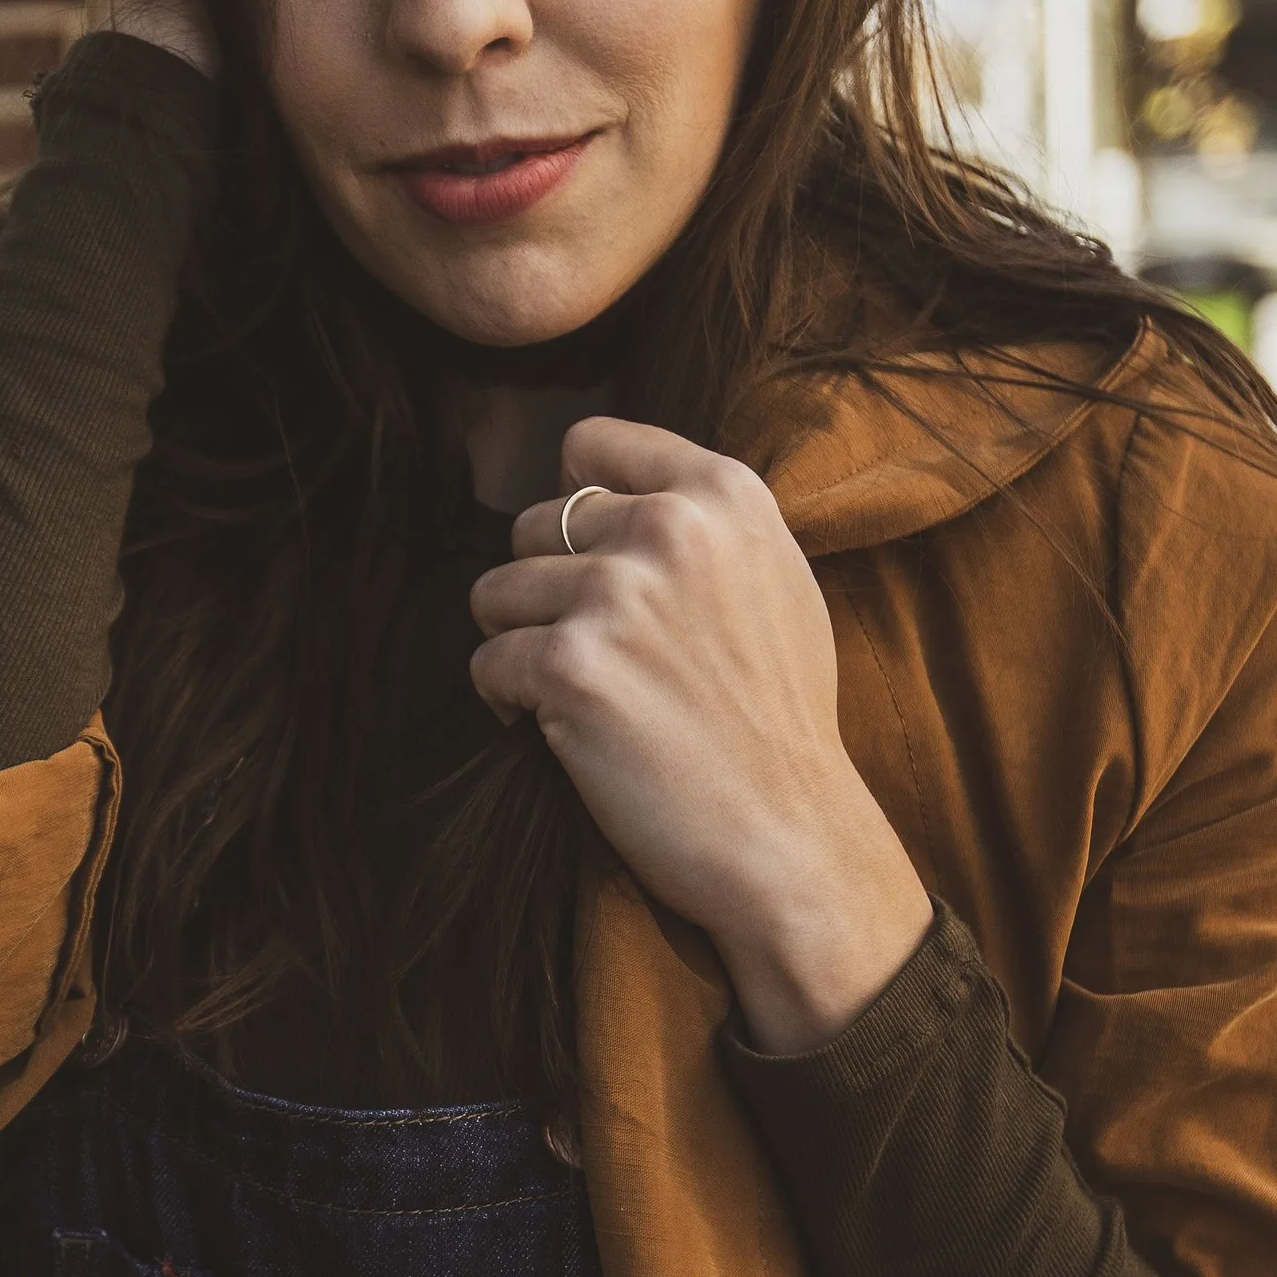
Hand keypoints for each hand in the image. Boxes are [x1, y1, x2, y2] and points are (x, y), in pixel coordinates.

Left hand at [467, 415, 931, 1053]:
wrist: (789, 832)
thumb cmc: (780, 718)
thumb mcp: (775, 582)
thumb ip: (703, 523)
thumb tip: (609, 486)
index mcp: (723, 494)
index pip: (592, 444)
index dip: (576, 500)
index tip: (587, 555)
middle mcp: (669, 529)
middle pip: (535, 523)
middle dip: (546, 587)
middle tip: (594, 652)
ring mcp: (616, 596)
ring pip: (496, 592)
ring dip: (520, 643)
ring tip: (577, 693)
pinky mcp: (568, 668)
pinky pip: (487, 662)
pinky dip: (507, 701)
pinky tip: (560, 731)